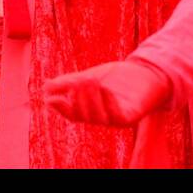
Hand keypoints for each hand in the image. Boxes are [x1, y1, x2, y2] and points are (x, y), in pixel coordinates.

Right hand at [43, 60, 171, 126]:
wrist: (147, 73)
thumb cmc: (118, 77)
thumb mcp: (91, 77)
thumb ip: (70, 82)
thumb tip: (45, 87)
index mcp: (90, 110)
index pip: (72, 114)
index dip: (61, 108)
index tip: (50, 98)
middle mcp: (101, 118)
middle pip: (84, 116)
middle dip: (78, 99)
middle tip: (77, 82)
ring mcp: (115, 119)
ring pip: (98, 117)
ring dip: (91, 100)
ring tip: (90, 81)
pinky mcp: (130, 117)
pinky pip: (117, 115)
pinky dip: (109, 103)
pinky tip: (105, 89)